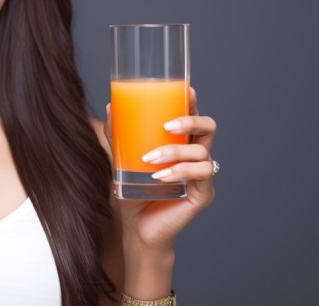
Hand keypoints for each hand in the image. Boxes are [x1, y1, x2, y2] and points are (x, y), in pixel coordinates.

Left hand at [105, 88, 216, 252]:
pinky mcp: (204, 194)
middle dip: (191, 121)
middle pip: (208, 127)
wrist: (135, 227)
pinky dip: (181, 171)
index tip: (185, 91)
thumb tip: (110, 106)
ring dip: (175, 151)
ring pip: (202, 151)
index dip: (193, 102)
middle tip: (168, 125)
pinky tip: (161, 176)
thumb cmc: (133, 191)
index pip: (193, 115)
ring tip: (150, 159)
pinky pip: (202, 174)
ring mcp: (202, 175)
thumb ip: (118, 134)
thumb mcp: (122, 159)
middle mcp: (196, 155)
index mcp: (181, 142)